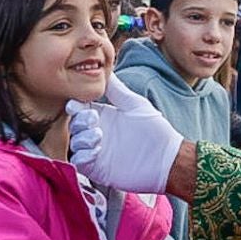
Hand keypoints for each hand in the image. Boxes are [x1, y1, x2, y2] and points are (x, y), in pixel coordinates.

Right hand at [65, 75, 187, 193]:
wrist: (166, 159)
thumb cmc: (155, 130)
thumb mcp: (134, 105)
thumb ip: (117, 90)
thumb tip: (106, 70)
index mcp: (104, 115)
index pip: (80, 107)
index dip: (75, 105)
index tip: (76, 103)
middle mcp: (97, 132)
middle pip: (74, 125)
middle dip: (78, 121)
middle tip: (93, 119)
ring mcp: (96, 151)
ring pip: (75, 143)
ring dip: (82, 138)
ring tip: (98, 136)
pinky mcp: (97, 169)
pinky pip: (80, 162)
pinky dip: (83, 156)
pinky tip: (96, 151)